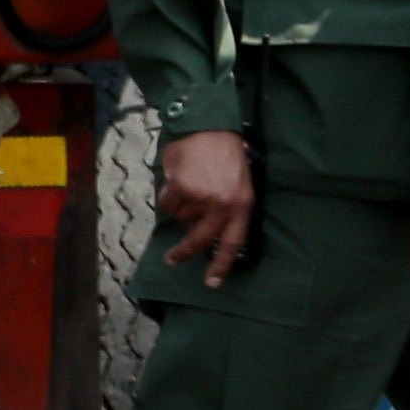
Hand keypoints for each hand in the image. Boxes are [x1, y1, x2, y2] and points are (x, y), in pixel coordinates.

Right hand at [158, 129, 254, 287]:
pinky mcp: (181, 188)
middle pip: (200, 239)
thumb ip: (228, 208)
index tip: (211, 282)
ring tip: (188, 185)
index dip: (221, 265)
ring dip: (180, 206)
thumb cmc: (225, 155)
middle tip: (172, 259)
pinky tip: (177, 179)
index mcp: (242, 205)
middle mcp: (222, 205)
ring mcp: (201, 197)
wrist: (208, 127)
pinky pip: (167, 203)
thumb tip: (206, 232)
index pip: (233, 242)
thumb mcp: (239, 183)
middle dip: (184, 252)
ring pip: (180, 217)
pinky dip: (168, 195)